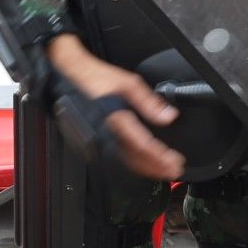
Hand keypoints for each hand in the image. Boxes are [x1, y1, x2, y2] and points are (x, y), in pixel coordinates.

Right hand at [47, 37, 182, 180]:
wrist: (73, 76)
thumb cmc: (97, 78)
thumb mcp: (128, 84)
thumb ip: (149, 102)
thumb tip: (168, 116)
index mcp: (115, 119)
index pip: (141, 144)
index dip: (160, 156)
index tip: (174, 161)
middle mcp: (105, 133)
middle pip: (134, 158)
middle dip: (156, 168)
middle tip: (173, 171)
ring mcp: (98, 139)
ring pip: (124, 161)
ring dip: (145, 168)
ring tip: (161, 171)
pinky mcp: (93, 140)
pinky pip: (115, 157)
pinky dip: (131, 163)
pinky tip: (141, 164)